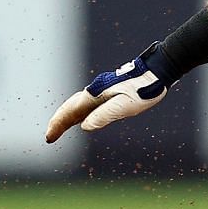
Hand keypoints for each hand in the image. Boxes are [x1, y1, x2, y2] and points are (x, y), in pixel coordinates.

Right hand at [44, 48, 169, 142]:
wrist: (158, 71)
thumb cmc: (144, 89)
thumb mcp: (125, 106)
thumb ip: (104, 115)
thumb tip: (84, 126)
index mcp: (96, 94)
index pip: (71, 110)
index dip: (58, 124)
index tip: (49, 137)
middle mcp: (96, 91)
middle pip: (71, 107)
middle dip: (59, 121)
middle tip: (50, 137)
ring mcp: (102, 90)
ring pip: (78, 104)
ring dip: (67, 117)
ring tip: (59, 129)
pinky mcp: (110, 92)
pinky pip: (88, 104)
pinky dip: (79, 113)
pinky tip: (81, 119)